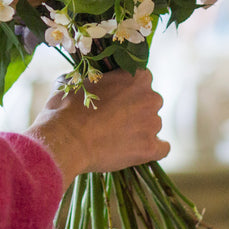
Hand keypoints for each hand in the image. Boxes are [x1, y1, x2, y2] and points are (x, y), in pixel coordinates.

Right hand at [26, 68, 167, 184]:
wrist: (66, 140)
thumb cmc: (66, 109)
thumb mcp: (75, 82)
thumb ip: (89, 79)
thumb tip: (81, 79)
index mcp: (135, 77)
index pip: (143, 79)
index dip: (130, 90)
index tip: (117, 98)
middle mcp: (150, 97)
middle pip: (151, 102)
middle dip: (137, 110)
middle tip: (116, 120)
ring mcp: (152, 123)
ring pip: (153, 126)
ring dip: (141, 130)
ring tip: (117, 139)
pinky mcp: (150, 148)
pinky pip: (162, 148)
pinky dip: (152, 150)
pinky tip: (137, 152)